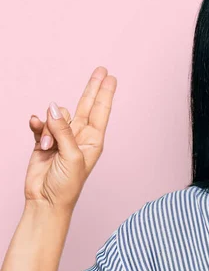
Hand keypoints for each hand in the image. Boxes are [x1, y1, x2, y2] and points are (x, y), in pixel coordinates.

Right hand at [24, 67, 116, 210]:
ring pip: (56, 115)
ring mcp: (61, 137)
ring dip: (49, 128)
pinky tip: (35, 126)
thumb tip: (54, 107)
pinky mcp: (44, 140)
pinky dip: (37, 125)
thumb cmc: (66, 184)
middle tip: (101, 70)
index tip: (111, 77)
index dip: (105, 93)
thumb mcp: (71, 156)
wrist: (46, 200)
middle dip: (92, 87)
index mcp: (93, 140)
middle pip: (85, 105)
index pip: (100, 110)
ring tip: (48, 147)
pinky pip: (41, 123)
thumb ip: (63, 130)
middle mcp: (79, 135)